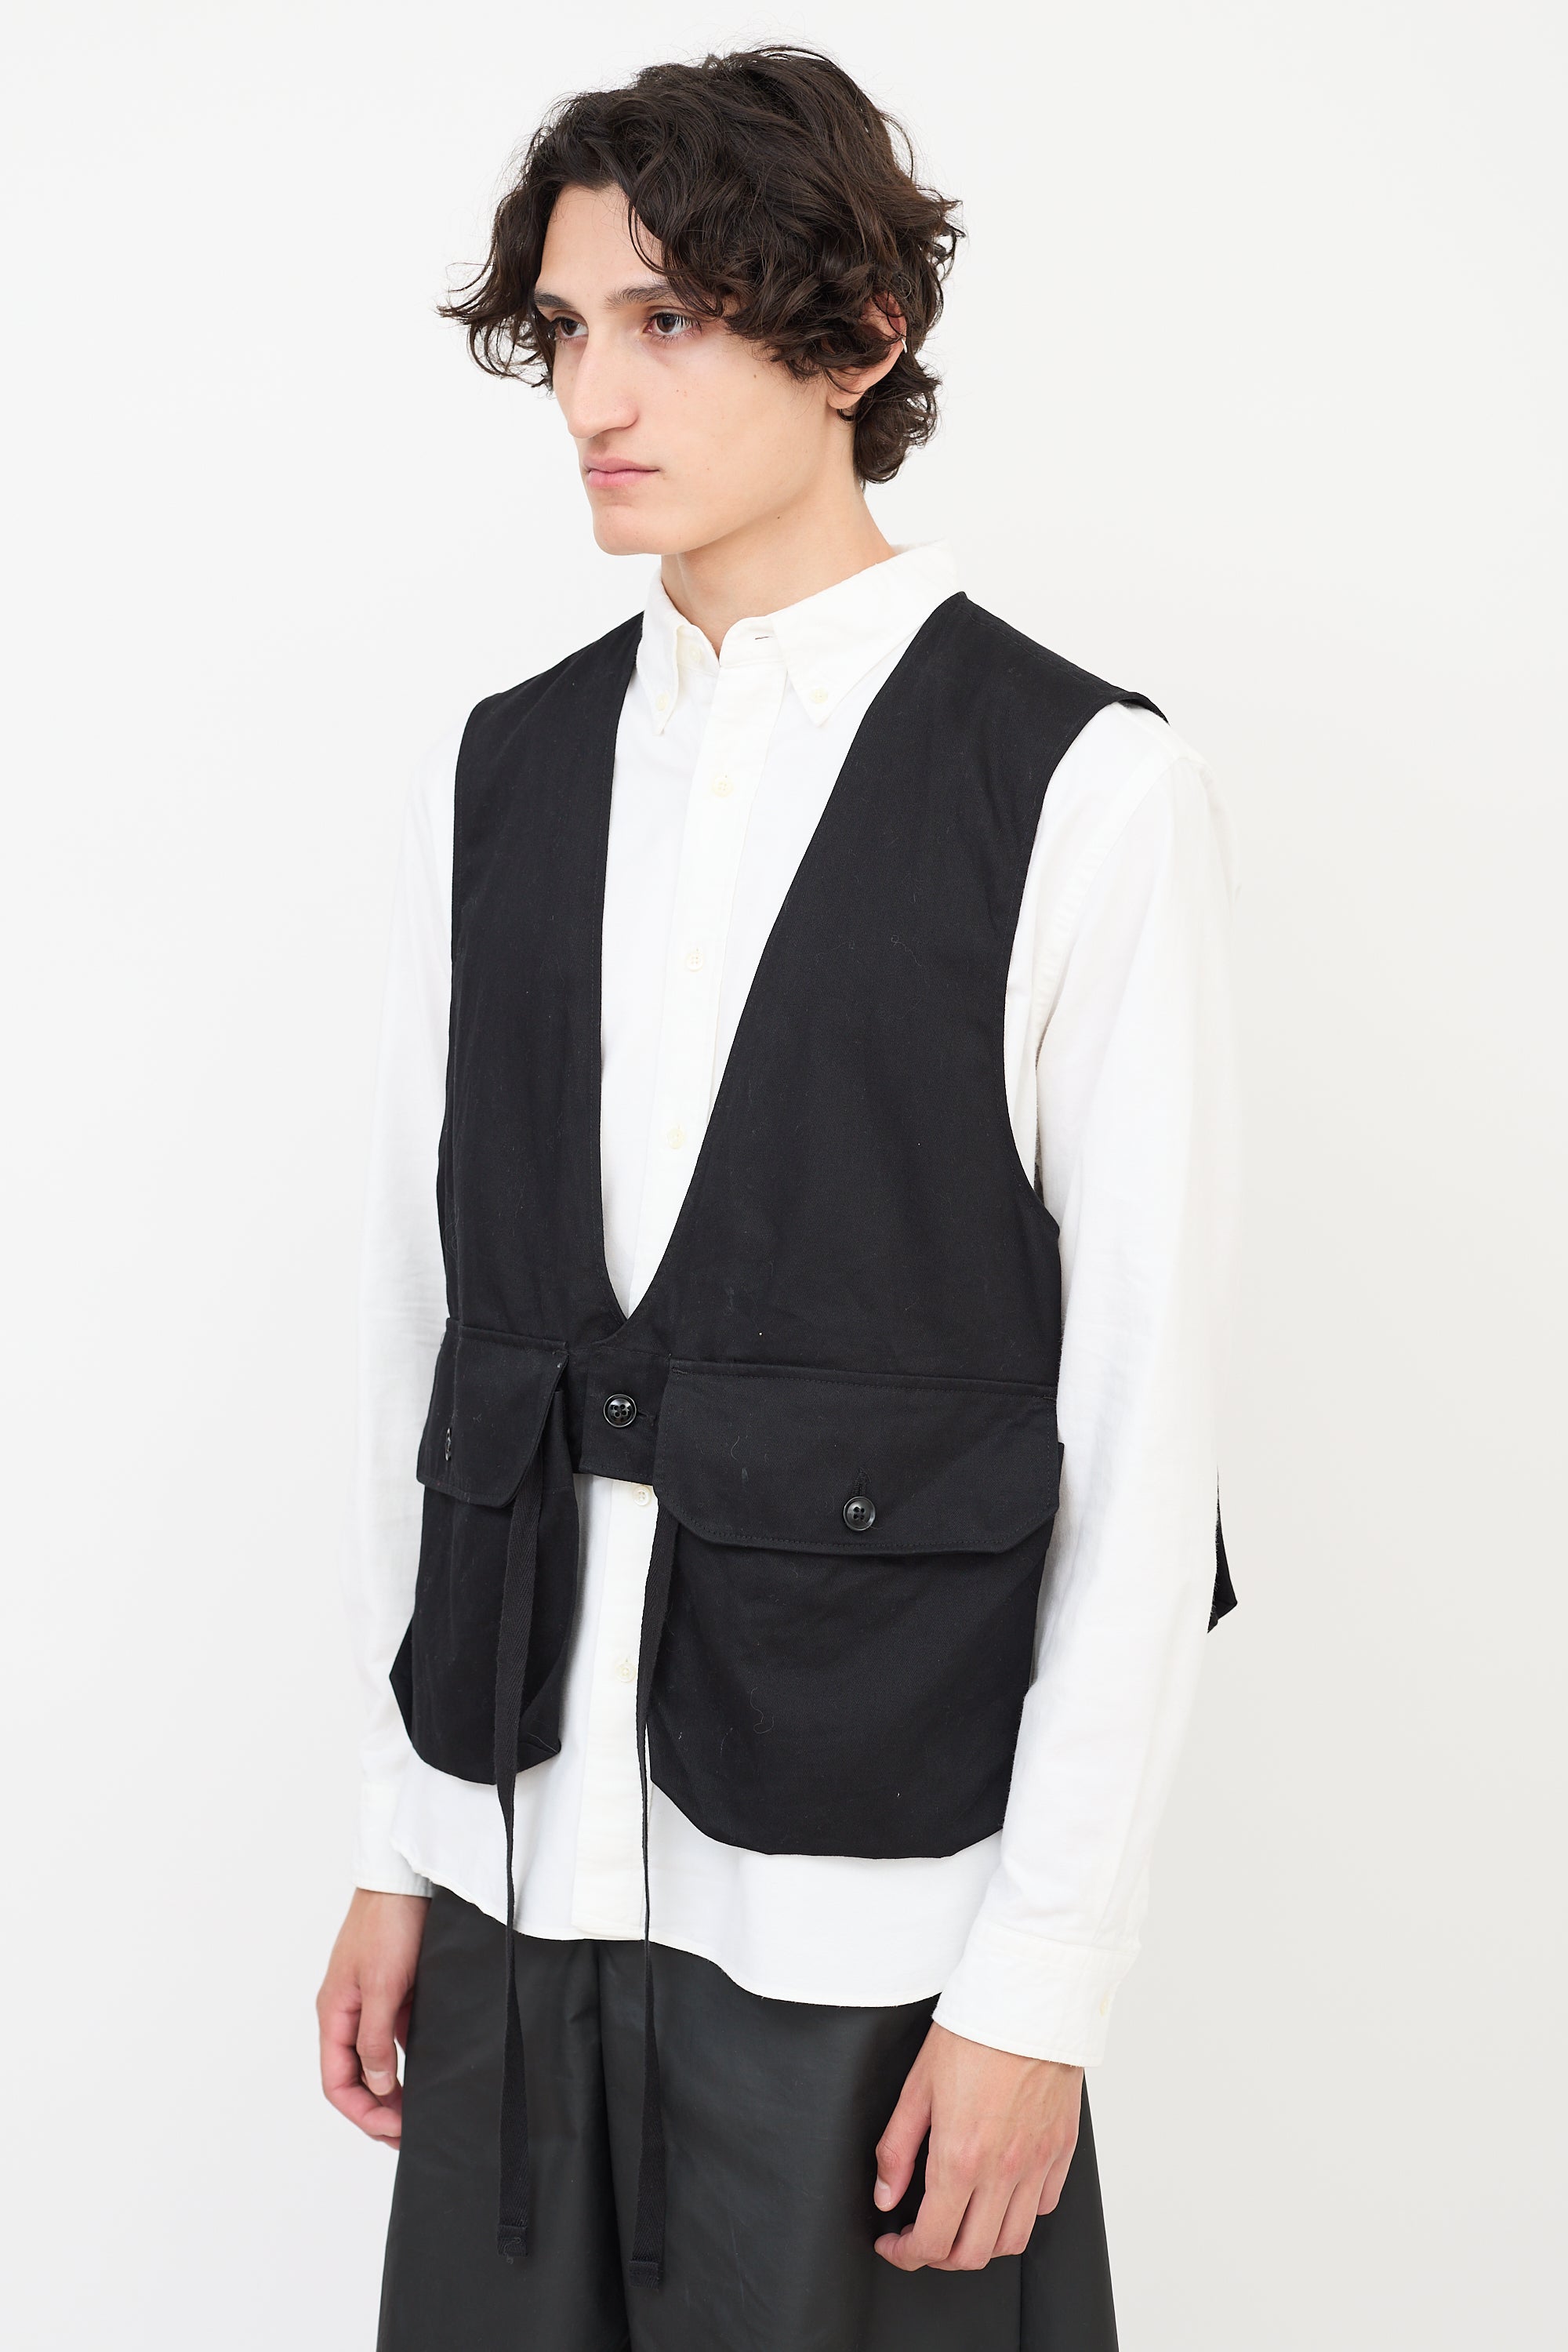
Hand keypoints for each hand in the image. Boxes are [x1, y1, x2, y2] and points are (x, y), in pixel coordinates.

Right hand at [316, 1888, 429, 2147]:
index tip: (394, 2130)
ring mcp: (371, 2002)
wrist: (406, 1879)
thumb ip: (376, 2038)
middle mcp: (347, 2012)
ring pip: (375, 2060)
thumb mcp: (383, 1987)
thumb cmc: (389, 1924)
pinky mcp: (394, 1990)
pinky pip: (394, 2036)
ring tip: (419, 2113)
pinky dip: (407, 2060)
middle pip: (354, 2077)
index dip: (362, 2113)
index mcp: (334, 2014)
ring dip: (392, 2089)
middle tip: (409, 2133)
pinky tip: (430, 2072)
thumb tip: (376, 2085)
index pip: (337, 2083)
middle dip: (377, 2110)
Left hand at [873, 2021, 1082, 2269]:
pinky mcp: (1061, 2150)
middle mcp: (1002, 2170)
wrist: (1027, 2000)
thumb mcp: (917, 2087)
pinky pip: (1043, 2206)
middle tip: (920, 2235)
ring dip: (981, 2243)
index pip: (932, 2241)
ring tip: (960, 2221)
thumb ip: (897, 2149)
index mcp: (960, 2158)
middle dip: (939, 2256)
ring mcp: (1037, 2163)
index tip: (893, 2243)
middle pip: (973, 2254)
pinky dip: (1019, 2214)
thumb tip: (886, 2196)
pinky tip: (998, 2193)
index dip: (905, 2254)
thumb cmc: (972, 2033)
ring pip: (1013, 2240)